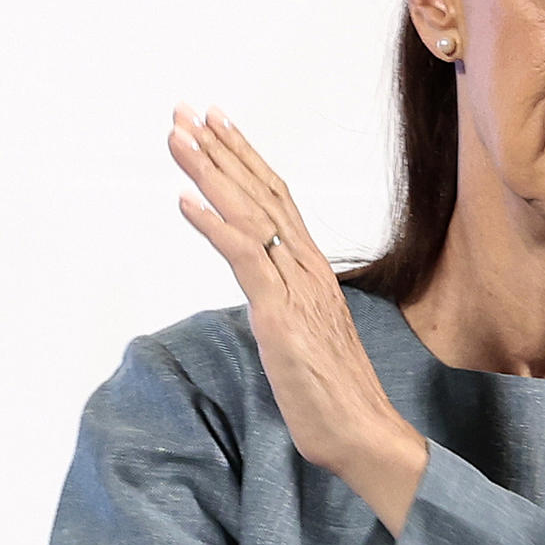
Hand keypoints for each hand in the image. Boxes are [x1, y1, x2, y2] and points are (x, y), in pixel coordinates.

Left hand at [170, 105, 427, 532]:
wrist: (366, 434)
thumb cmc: (337, 396)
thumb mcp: (306, 338)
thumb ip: (289, 305)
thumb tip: (267, 294)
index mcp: (313, 272)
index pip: (277, 201)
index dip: (245, 160)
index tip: (217, 126)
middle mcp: (307, 270)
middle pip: (261, 194)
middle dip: (221, 149)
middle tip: (186, 110)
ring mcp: (296, 291)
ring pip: (250, 216)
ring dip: (210, 173)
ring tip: (179, 137)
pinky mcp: (281, 317)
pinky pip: (244, 259)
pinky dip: (213, 226)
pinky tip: (185, 201)